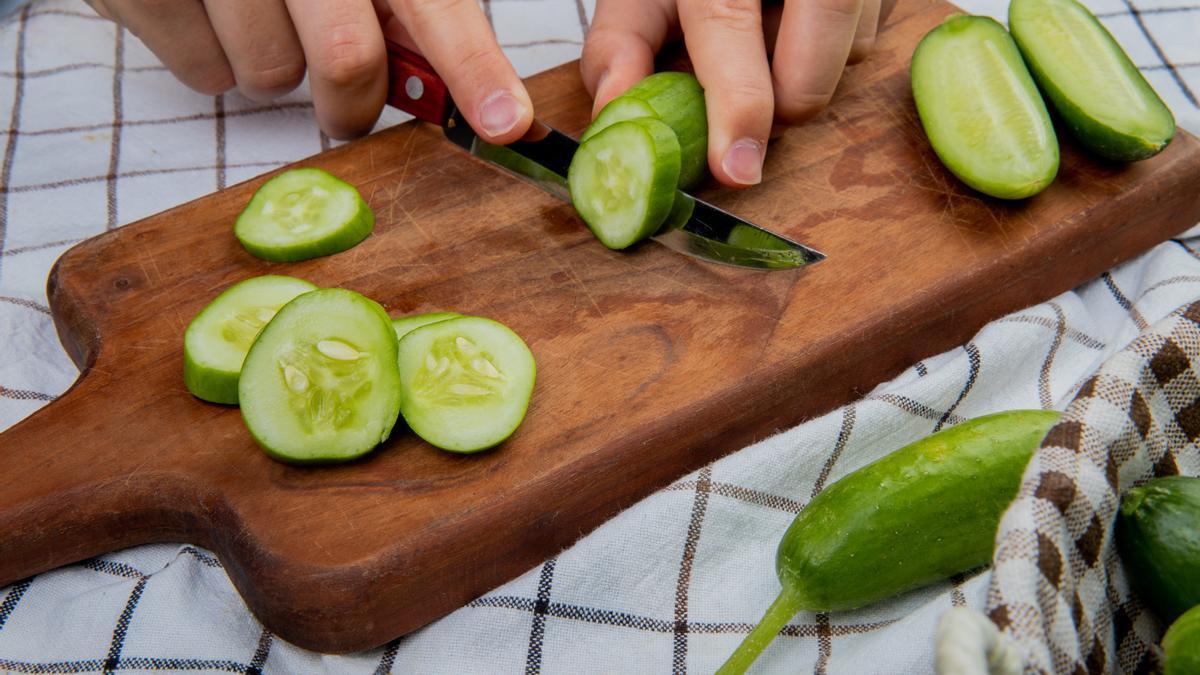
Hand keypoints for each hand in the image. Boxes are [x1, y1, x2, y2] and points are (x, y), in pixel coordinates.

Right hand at [84, 0, 532, 142]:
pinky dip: (216, 61)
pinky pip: (206, 74)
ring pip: (270, 76)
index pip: (434, 5)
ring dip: (276, 70)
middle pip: (348, 60)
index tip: (506, 124)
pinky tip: (212, 14)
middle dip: (351, 101)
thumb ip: (418, 12)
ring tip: (261, 19)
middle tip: (345, 98)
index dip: (474, 69)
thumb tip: (487, 99)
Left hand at [581, 0, 896, 186]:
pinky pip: (866, 41)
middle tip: (737, 93)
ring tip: (769, 32)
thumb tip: (613, 110)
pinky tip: (799, 17)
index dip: (738, 108)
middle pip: (808, 79)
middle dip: (773, 110)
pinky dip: (831, 48)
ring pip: (845, 63)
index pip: (732, 29)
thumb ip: (623, 41)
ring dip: (802, 71)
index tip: (737, 168)